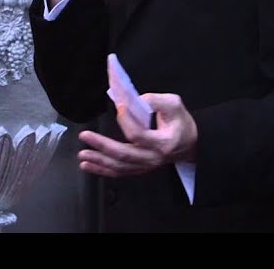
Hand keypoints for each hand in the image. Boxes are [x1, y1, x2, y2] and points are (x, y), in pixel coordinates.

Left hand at [76, 93, 197, 177]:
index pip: (139, 135)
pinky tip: (89, 166)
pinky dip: (102, 170)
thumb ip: (155, 100)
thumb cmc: (181, 123)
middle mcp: (153, 157)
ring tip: (82, 155)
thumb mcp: (174, 104)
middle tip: (85, 136)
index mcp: (162, 142)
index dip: (126, 121)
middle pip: (124, 155)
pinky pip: (119, 172)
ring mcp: (145, 165)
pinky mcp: (139, 168)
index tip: (118, 107)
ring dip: (98, 161)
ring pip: (119, 167)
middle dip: (102, 146)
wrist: (190, 144)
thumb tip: (133, 100)